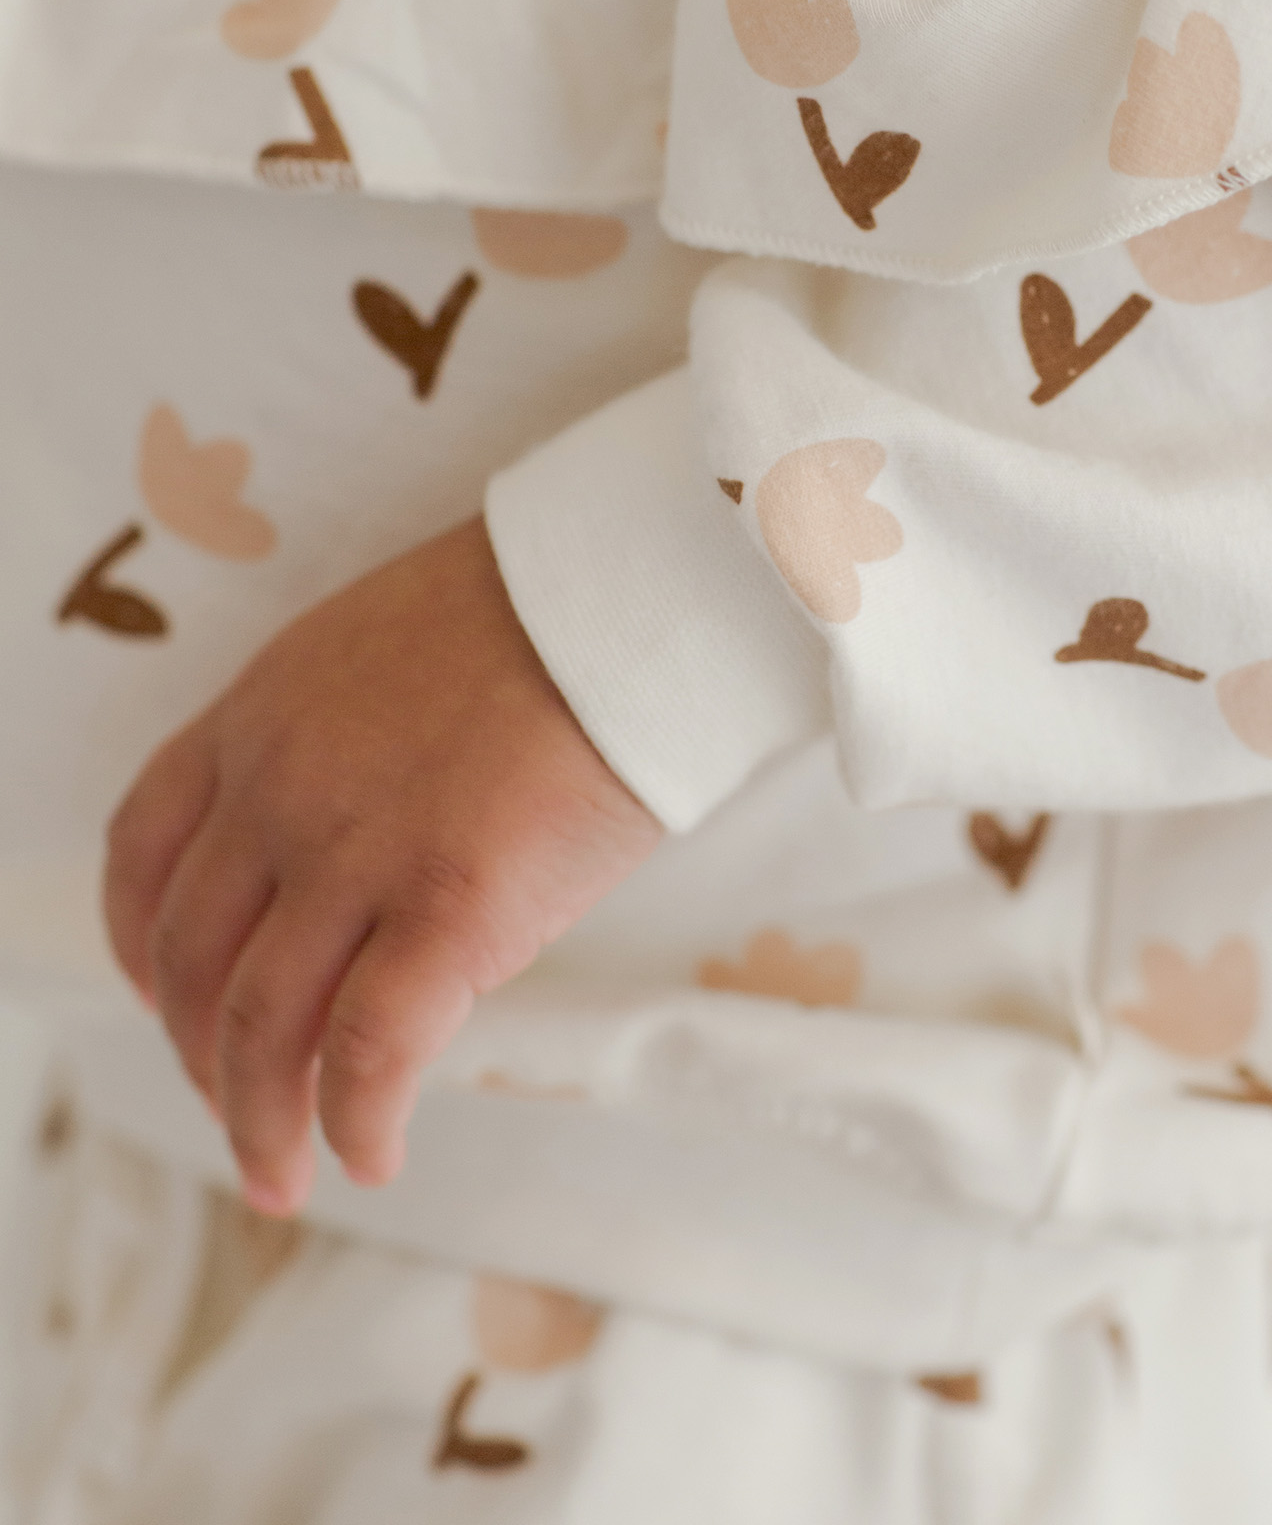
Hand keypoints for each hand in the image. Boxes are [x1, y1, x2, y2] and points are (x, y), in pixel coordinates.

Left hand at [103, 517, 660, 1216]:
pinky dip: (358, 1124)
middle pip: (193, 957)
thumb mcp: (388, 644)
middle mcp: (280, 788)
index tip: (164, 994)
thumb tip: (359, 830)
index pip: (142, 846)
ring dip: (260, 1123)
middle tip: (238, 1109)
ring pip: (262, 1026)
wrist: (637, 590)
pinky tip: (374, 1155)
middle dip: (201, 1057)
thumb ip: (340, 736)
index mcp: (260, 711)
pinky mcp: (448, 909)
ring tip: (285, 1176)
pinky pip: (371, 1053)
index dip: (138, 942)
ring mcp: (356, 853)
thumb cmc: (551, 606)